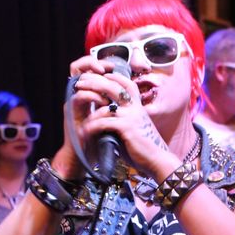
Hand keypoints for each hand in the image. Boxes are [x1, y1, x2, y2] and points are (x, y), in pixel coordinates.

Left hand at [60, 56, 169, 178]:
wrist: (157, 159)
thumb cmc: (144, 147)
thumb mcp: (133, 127)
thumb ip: (122, 119)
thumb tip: (107, 116)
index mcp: (138, 106)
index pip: (127, 84)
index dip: (113, 77)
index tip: (100, 75)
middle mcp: (135, 108)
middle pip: (114, 87)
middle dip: (95, 82)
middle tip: (81, 82)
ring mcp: (131, 117)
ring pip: (107, 103)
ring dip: (89, 105)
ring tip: (78, 105)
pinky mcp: (126, 128)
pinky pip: (104, 122)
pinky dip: (92, 125)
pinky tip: (85, 129)